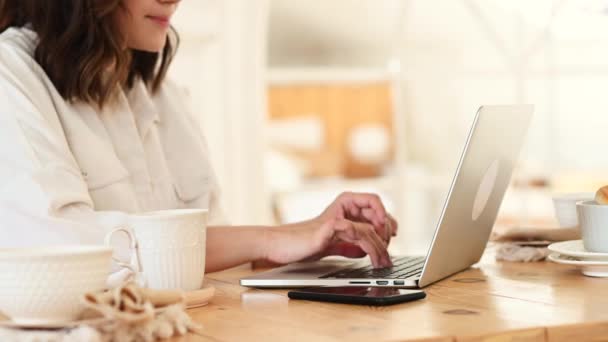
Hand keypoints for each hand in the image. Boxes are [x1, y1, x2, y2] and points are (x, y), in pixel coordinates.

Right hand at [263, 192, 396, 267]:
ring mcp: (336, 217)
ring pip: (369, 227)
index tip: (391, 236)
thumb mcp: (334, 244)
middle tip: (386, 255)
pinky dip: (366, 244)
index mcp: (345, 207)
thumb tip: (369, 250)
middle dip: (386, 237)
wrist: (281, 245)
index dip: (387, 220)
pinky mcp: (328, 227)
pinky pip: (354, 231)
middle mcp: (342, 207)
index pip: (376, 205)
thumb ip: (350, 243)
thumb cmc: (304, 243)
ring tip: (382, 262)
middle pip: (378, 214)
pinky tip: (369, 256)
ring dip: (379, 248)